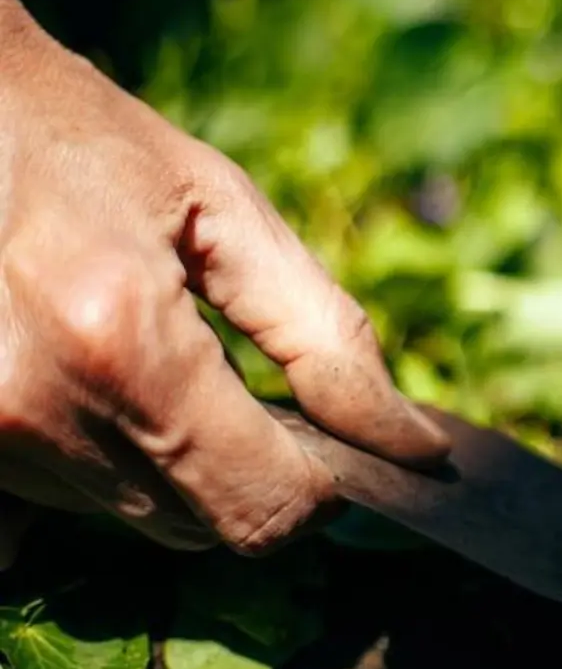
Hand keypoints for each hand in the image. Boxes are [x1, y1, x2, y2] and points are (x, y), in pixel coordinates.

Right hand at [0, 0, 450, 565]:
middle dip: (238, 465)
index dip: (317, 486)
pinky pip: (43, 514)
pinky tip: (76, 386)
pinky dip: (84, 467)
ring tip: (129, 351)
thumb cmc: (88, 145)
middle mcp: (34, 406)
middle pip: (199, 523)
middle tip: (219, 370)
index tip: (322, 441)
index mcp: (122, 341)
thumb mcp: (228, 213)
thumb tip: (416, 447)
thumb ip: (326, 336)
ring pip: (128, 516)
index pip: (265, 506)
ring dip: (159, 459)